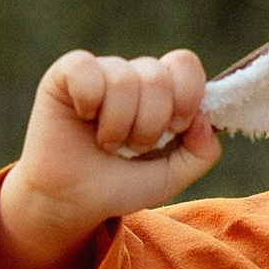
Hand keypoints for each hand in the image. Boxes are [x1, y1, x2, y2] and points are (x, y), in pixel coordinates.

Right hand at [0, 48, 219, 268]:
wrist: (73, 203)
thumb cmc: (119, 185)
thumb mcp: (171, 176)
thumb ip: (201, 153)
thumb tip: (203, 118)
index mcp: (160, 90)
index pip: (184, 64)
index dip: (187, 96)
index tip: (175, 129)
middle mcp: (131, 74)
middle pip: (158, 77)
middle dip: (149, 125)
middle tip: (131, 147)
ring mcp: (99, 71)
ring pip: (124, 79)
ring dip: (118, 125)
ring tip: (106, 142)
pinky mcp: (66, 74)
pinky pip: (86, 69)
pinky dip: (89, 101)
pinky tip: (83, 117)